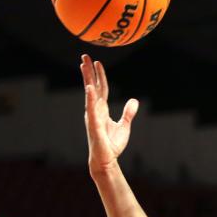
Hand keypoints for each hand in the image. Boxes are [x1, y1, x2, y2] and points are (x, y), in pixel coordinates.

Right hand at [81, 54, 138, 175]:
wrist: (106, 160)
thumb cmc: (112, 145)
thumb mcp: (124, 126)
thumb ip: (128, 113)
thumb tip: (133, 100)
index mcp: (101, 109)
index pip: (100, 88)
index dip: (99, 75)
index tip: (96, 62)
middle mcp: (95, 110)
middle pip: (92, 86)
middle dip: (88, 71)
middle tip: (84, 56)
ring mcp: (93, 116)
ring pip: (89, 94)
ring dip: (87, 78)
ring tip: (83, 65)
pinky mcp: (94, 124)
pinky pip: (92, 109)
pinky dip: (90, 98)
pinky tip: (89, 87)